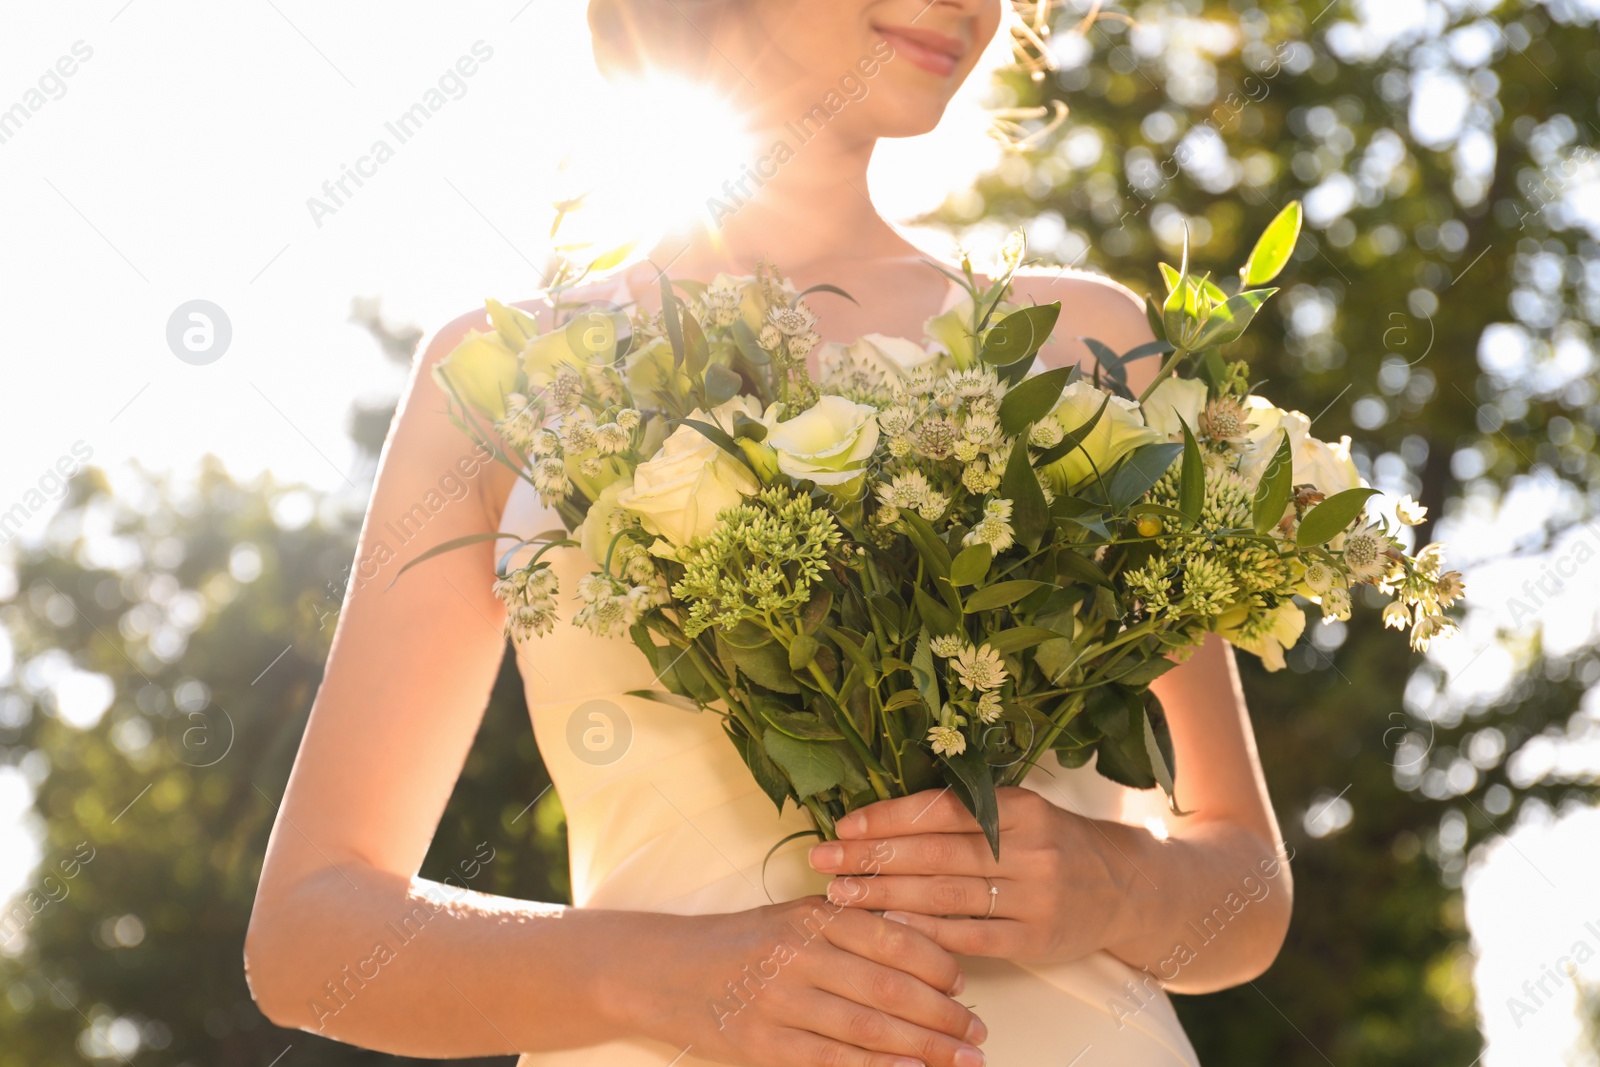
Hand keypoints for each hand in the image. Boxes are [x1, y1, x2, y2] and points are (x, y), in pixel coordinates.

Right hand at [626, 896, 988, 1066]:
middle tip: (979, 1035)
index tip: (964, 987)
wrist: (666, 971)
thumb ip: (851, 925)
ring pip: (869, 1027)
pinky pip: (832, 1061)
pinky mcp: (765, 1045)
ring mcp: (782, 1002)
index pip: (893, 937)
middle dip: (944, 1016)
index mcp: (813, 915)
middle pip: (890, 987)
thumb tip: (924, 945)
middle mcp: (801, 954)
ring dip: (925, 1048)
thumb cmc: (743, 944)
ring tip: (964, 1061)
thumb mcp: (795, 916)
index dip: (938, 964)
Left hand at [807, 786, 1135, 964]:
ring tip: (842, 895)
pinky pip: (969, 936)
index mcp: (1020, 807)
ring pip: (946, 895)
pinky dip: (925, 932)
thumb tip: (885, 815)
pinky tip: (888, 926)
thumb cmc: (1053, 842)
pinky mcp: (1035, 938)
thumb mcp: (1021, 811)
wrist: (1124, 887)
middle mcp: (1029, 848)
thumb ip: (966, 811)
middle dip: (873, 857)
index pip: (941, 810)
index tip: (843, 826)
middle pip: (935, 853)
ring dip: (886, 895)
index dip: (888, 818)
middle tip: (824, 862)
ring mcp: (1035, 895)